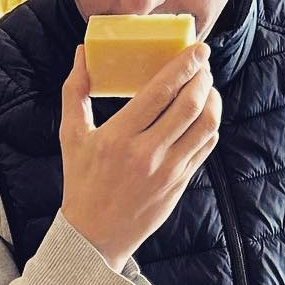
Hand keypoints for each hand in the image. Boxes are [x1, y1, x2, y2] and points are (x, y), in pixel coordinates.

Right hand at [58, 43, 221, 271]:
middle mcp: (146, 154)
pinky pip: (205, 147)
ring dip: (212, 100)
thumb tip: (82, 54)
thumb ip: (75, 91)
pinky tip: (204, 114)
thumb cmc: (81, 182)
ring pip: (206, 126)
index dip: (184, 65)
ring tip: (207, 86)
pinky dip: (211, 125)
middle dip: (203, 77)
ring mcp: (168, 171)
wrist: (95, 236)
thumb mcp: (72, 136)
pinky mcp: (180, 183)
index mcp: (118, 138)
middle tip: (202, 63)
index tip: (197, 49)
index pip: (160, 91)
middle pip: (190, 105)